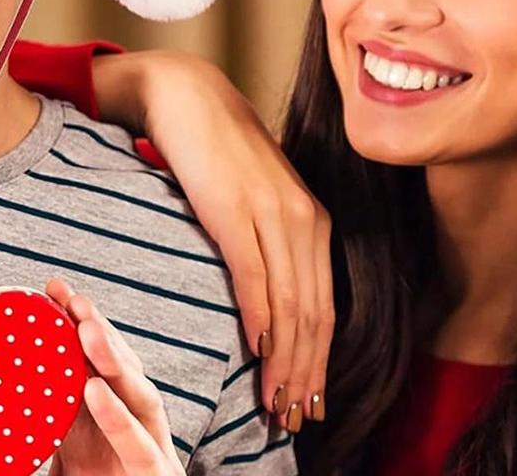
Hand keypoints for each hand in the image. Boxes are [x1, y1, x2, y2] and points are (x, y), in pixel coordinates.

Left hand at [47, 278, 184, 475]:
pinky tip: (94, 389)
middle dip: (99, 328)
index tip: (50, 289)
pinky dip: (119, 418)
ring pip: (141, 396)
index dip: (78, 323)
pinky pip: (140, 447)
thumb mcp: (57, 462)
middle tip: (69, 296)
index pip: (95, 363)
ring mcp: (150, 453)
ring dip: (115, 358)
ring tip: (84, 327)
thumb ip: (32, 434)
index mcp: (107, 421)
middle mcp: (133, 429)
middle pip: (121, 371)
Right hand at [92, 50, 333, 428]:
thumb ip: (273, 243)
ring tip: (276, 403)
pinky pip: (255, 278)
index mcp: (315, 221)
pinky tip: (256, 351)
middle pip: (314, 316)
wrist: (190, 98)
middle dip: (306, 374)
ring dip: (284, 361)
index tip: (311, 402)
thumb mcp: (261, 200)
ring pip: (290, 307)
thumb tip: (271, 302)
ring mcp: (273, 216)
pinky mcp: (237, 212)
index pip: (326, 308)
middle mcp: (304, 221)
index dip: (320, 362)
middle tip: (295, 418)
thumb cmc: (222, 152)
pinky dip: (259, 321)